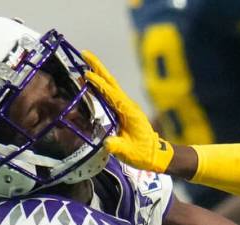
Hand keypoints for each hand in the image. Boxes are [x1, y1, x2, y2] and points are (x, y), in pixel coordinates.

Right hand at [81, 51, 173, 173]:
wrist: (156, 155)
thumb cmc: (143, 154)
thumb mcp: (129, 153)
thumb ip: (118, 147)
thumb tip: (107, 143)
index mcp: (129, 113)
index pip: (112, 95)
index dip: (99, 85)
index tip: (86, 75)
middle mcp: (128, 106)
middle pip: (111, 83)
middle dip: (98, 68)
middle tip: (84, 53)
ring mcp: (126, 107)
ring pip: (110, 86)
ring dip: (98, 73)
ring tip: (83, 62)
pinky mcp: (123, 110)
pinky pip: (109, 94)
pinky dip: (99, 85)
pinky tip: (90, 82)